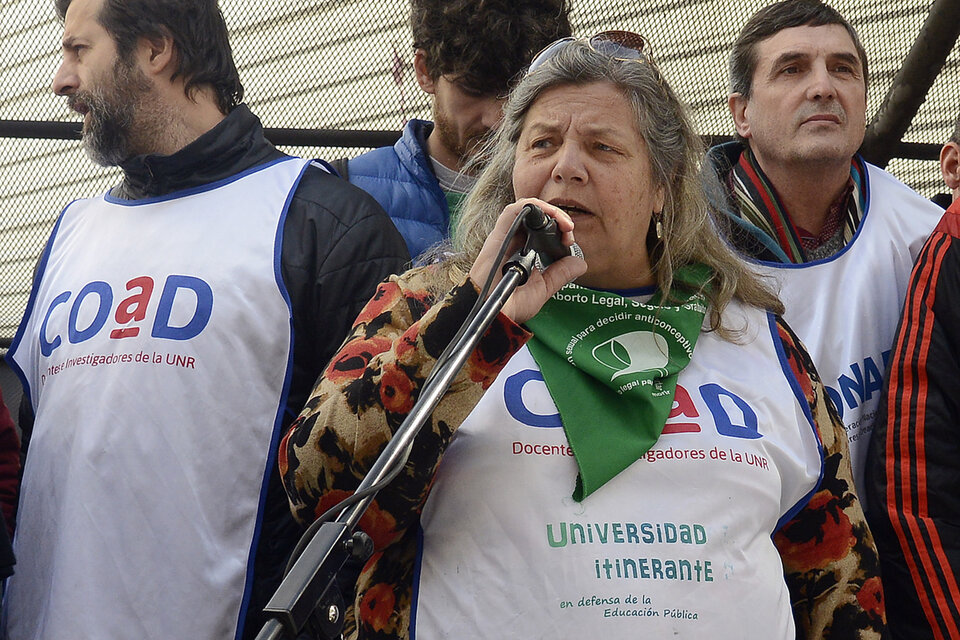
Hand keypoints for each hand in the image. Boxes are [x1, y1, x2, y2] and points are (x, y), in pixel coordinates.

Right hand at [468, 198, 587, 324]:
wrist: (495, 314)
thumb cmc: (511, 304)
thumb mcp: (544, 287)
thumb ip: (561, 274)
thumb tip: (580, 263)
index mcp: (523, 250)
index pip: (541, 228)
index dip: (559, 228)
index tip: (569, 241)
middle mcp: (513, 240)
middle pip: (535, 216)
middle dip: (557, 217)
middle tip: (569, 230)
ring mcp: (505, 236)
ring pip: (525, 209)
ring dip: (548, 210)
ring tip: (562, 222)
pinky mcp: (498, 235)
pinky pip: (512, 211)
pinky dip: (531, 206)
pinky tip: (547, 213)